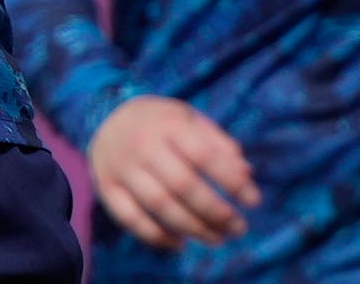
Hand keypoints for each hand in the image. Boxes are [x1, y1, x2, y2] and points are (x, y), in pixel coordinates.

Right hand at [88, 95, 258, 253]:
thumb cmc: (160, 121)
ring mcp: (123, 169)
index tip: (253, 200)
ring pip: (159, 206)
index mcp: (169, 124)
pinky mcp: (107, 189)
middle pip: (182, 185)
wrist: (106, 117)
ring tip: (217, 238)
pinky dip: (156, 236)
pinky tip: (179, 244)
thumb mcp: (190, 118)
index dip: (230, 180)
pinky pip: (131, 219)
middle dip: (215, 211)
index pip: (204, 155)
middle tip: (238, 227)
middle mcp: (144, 146)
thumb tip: (246, 173)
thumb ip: (218, 143)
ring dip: (192, 227)